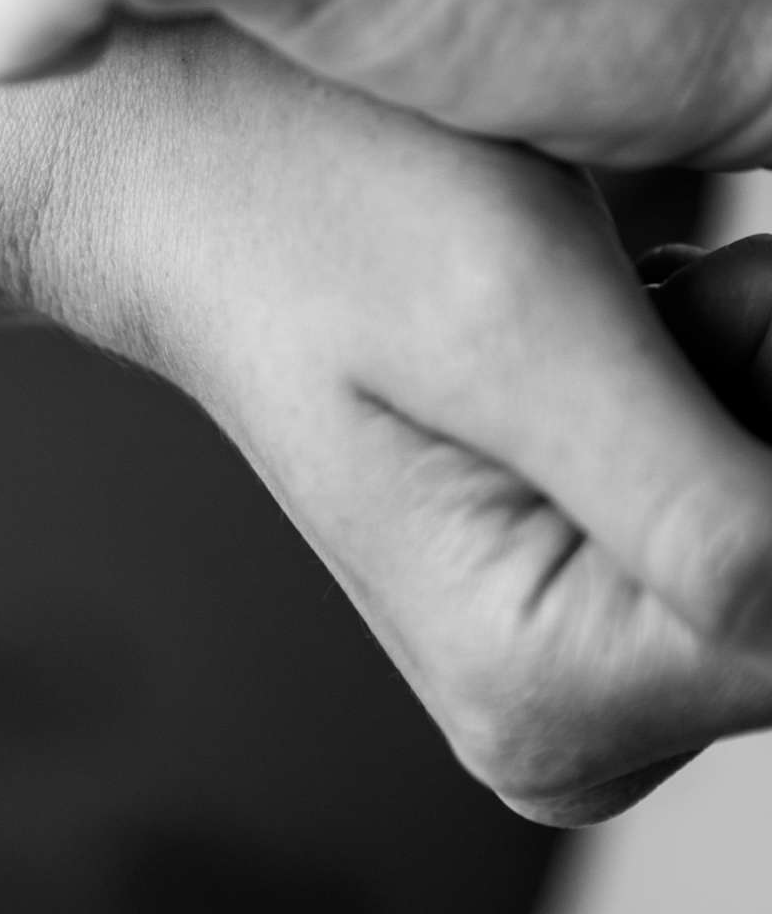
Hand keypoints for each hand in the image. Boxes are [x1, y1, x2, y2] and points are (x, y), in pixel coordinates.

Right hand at [8, 20, 771, 825]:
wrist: (197, 177)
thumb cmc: (318, 210)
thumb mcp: (526, 327)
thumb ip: (722, 516)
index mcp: (543, 695)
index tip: (704, 301)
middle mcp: (558, 736)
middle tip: (651, 299)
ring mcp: (571, 687)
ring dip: (750, 398)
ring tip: (609, 316)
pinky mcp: (586, 621)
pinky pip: (740, 527)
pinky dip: (720, 407)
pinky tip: (610, 347)